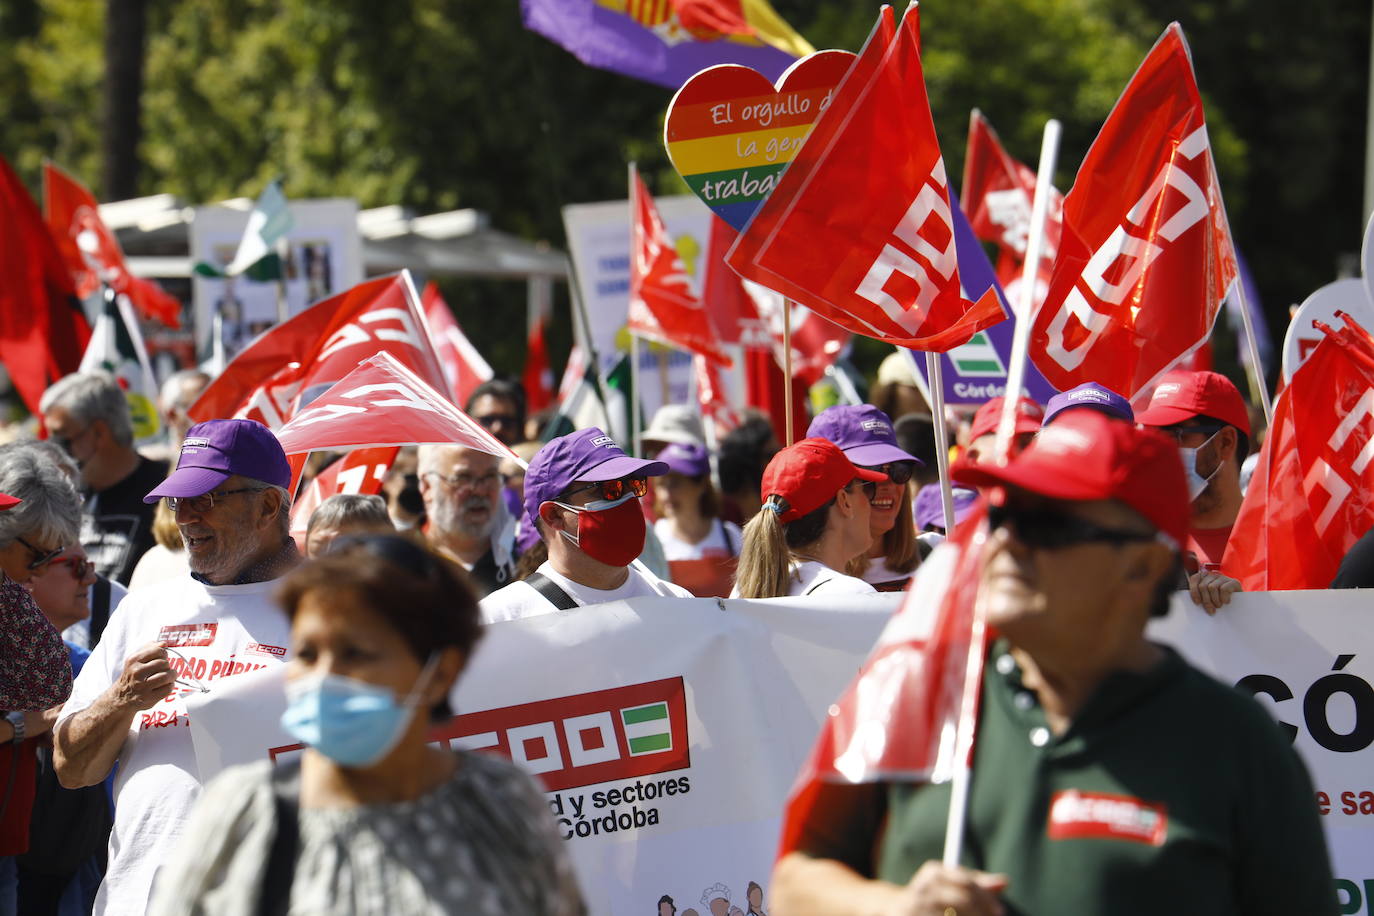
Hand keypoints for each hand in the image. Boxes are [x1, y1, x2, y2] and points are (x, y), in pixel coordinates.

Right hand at [113, 643, 175, 711]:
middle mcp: (136, 672)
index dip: (164, 654)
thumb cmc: (133, 675)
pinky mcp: (148, 698)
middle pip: (164, 663)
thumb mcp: (135, 660)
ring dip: (172, 676)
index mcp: (133, 660)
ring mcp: (142, 686)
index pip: (159, 651)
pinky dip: (170, 686)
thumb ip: (149, 648)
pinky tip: (165, 686)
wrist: (121, 697)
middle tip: (163, 670)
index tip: (161, 659)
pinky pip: (168, 689)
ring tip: (169, 677)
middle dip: (167, 666)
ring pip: (167, 676)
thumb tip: (164, 643)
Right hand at [893, 861, 1007, 915]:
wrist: (894, 911)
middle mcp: (923, 887)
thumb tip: (1005, 882)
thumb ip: (976, 884)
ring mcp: (916, 907)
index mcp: (934, 872)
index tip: (999, 911)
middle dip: (982, 913)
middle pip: (963, 901)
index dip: (986, 899)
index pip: (967, 883)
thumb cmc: (932, 897)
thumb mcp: (950, 885)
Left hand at [1188, 570, 1240, 614]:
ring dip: (1214, 600)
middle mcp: (1213, 574)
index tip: (1197, 603)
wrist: (1240, 604)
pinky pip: (1224, 589)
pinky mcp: (1234, 582)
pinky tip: (1226, 602)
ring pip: (1212, 587)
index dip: (1194, 591)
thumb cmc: (1220, 601)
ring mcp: (1223, 577)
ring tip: (1219, 606)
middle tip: (1210, 610)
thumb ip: (1201, 596)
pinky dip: (1223, 598)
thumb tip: (1195, 602)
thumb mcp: (1209, 598)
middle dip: (1206, 600)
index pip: (1195, 579)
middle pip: (1203, 586)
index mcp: (1204, 577)